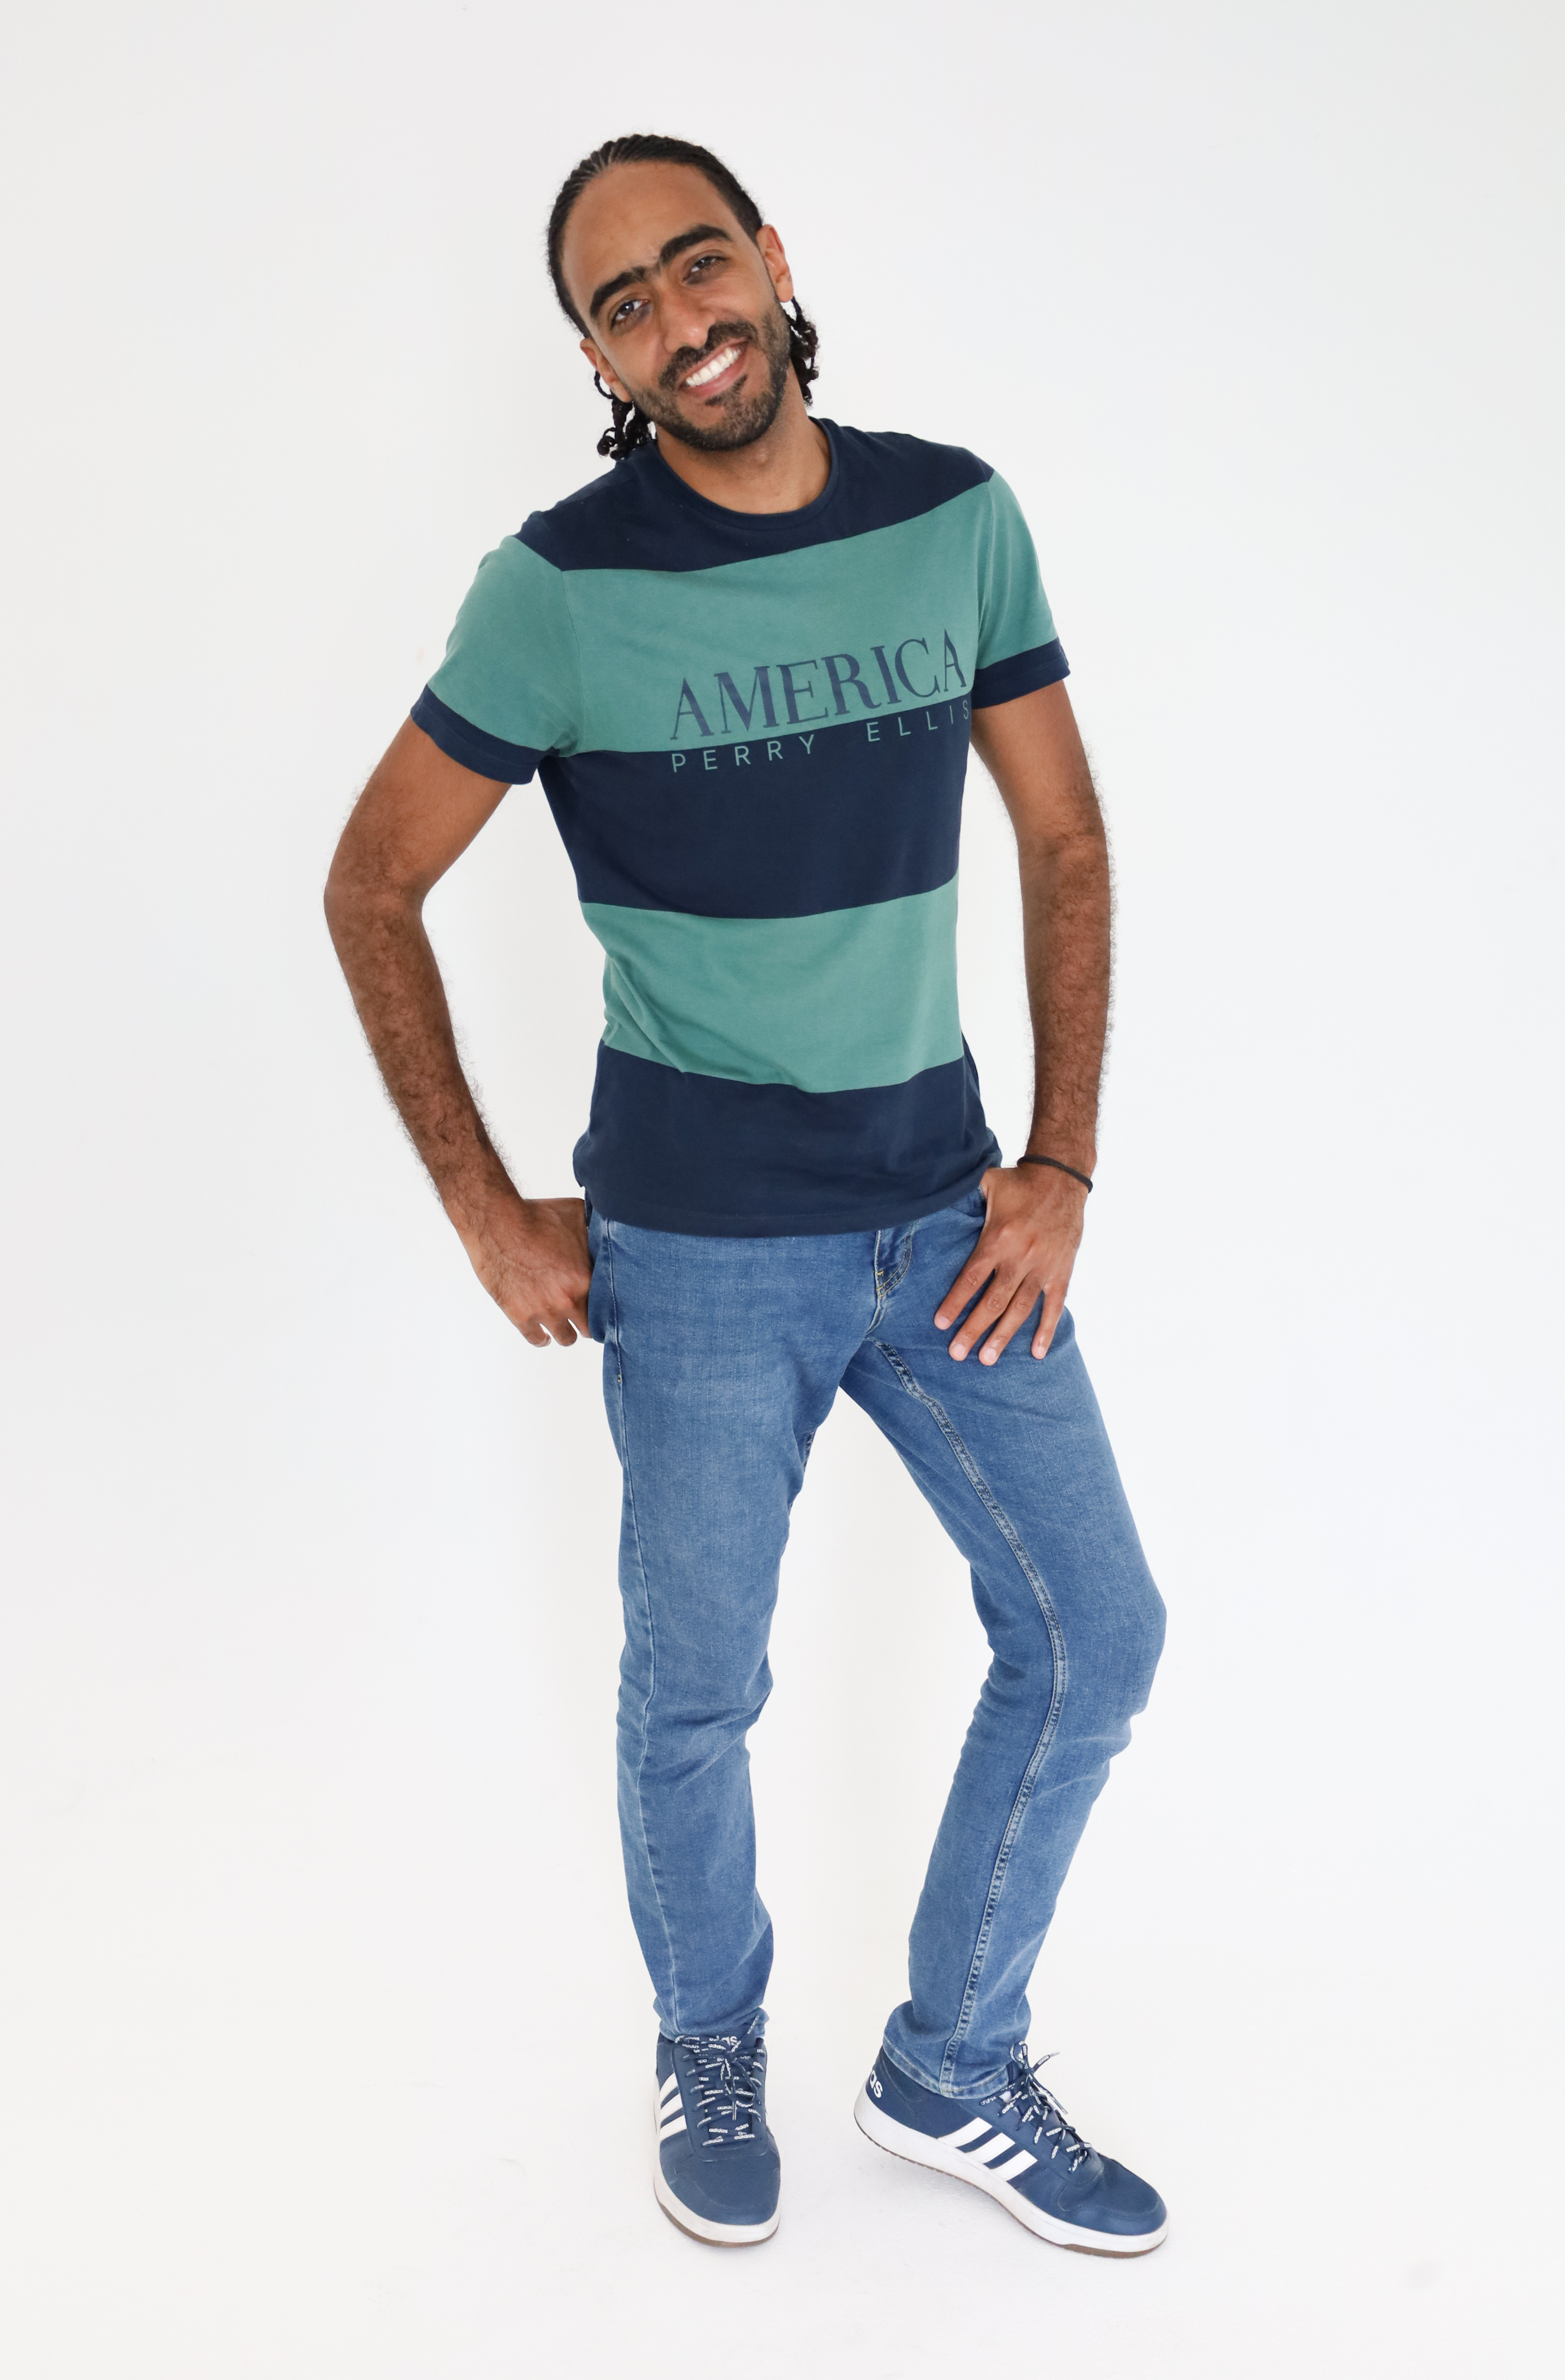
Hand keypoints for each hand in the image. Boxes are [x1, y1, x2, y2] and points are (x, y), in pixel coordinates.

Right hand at [454, 1193, 591, 1346]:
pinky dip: (542, 1338)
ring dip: (566, 1331)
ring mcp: (543, 1310)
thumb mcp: (577, 1216)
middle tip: (583, 1315)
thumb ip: (595, 1233)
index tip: (601, 1304)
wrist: (497, 1221)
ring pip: (566, 1338)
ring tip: (564, 1323)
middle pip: (589, 1328)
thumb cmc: (535, 1215)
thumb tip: (606, 1234)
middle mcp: (567, 1300)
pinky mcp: (519, 1315)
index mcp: (585, 1279)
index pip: (607, 1306)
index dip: (605, 1305)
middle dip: (587, 1321)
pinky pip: (536, 1339)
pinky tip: (544, 1334)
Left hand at [935, 1164, 1088, 1363]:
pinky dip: (1046, 1330)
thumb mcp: (986, 1184)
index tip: (941, 1324)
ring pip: (1020, 1309)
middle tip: (957, 1353)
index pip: (971, 1278)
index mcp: (998, 1239)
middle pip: (993, 1302)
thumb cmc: (1019, 1183)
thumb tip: (927, 1196)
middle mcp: (1021, 1257)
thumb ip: (960, 1196)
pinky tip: (1036, 1352)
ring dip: (1003, 1336)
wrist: (1063, 1178)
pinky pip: (1054, 1305)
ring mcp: (1043, 1267)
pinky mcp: (1062, 1271)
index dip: (955, 1302)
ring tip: (987, 1359)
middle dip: (973, 1329)